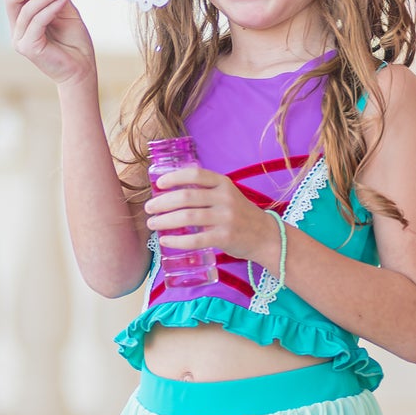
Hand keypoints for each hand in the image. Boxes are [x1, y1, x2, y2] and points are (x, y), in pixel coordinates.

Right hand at [6, 0, 97, 86]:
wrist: (83, 69)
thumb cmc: (75, 43)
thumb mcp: (67, 13)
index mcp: (24, 21)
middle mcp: (18, 30)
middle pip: (11, 0)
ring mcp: (20, 40)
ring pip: (25, 9)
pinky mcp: (28, 47)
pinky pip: (36, 22)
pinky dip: (49, 8)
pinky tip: (62, 1)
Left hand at [146, 166, 279, 265]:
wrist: (266, 236)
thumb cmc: (240, 215)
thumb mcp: (228, 195)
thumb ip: (206, 191)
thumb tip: (171, 193)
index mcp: (223, 184)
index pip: (195, 174)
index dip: (173, 177)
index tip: (159, 184)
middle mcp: (225, 198)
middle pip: (186, 196)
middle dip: (162, 202)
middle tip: (149, 209)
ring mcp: (225, 218)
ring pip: (187, 217)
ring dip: (164, 220)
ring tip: (152, 224)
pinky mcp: (225, 237)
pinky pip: (195, 239)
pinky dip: (177, 240)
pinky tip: (165, 240)